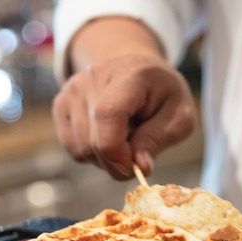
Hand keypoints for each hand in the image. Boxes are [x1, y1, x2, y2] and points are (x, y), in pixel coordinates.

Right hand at [52, 53, 195, 179]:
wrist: (139, 71)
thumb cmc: (163, 94)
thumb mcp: (180, 116)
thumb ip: (158, 139)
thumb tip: (140, 167)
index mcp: (128, 74)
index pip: (107, 115)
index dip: (117, 152)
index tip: (134, 167)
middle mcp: (93, 77)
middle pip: (92, 141)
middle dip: (116, 163)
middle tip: (137, 157)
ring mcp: (73, 90)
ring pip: (80, 148)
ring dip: (104, 160)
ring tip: (124, 142)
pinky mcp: (61, 103)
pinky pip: (71, 146)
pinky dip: (90, 154)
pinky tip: (107, 138)